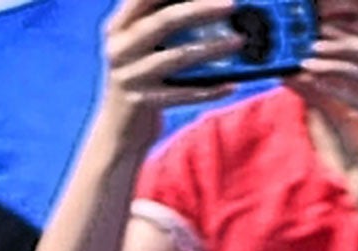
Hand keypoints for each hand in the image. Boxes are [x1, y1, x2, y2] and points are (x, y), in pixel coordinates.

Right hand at [98, 0, 241, 142]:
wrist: (119, 131)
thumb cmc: (141, 81)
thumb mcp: (140, 49)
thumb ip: (160, 27)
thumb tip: (210, 9)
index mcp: (118, 27)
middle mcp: (119, 47)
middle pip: (164, 21)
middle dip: (200, 9)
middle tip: (231, 5)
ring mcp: (130, 76)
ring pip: (177, 58)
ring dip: (212, 48)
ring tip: (239, 41)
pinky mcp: (143, 103)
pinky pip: (184, 94)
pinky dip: (210, 89)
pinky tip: (232, 84)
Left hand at [288, 34, 357, 233]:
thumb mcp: (334, 125)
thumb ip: (319, 99)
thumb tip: (294, 74)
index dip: (350, 41)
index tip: (319, 36)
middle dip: (343, 47)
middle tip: (311, 46)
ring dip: (335, 64)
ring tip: (307, 63)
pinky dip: (336, 89)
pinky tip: (315, 83)